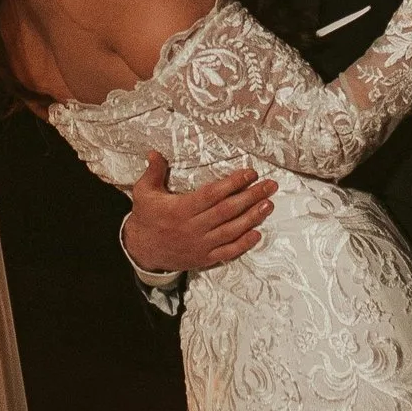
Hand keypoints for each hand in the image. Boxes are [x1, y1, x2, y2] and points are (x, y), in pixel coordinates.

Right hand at [122, 152, 276, 277]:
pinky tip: (257, 234)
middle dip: (251, 197)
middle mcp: (193, 227)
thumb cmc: (146, 217)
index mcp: (181, 209)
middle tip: (270, 185)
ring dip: (252, 218)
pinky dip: (243, 244)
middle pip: (227, 211)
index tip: (250, 173)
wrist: (141, 250)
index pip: (212, 194)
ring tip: (269, 205)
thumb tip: (155, 152)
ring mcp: (200, 244)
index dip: (233, 183)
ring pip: (231, 231)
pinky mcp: (204, 258)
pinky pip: (227, 252)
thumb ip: (153, 172)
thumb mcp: (144, 192)